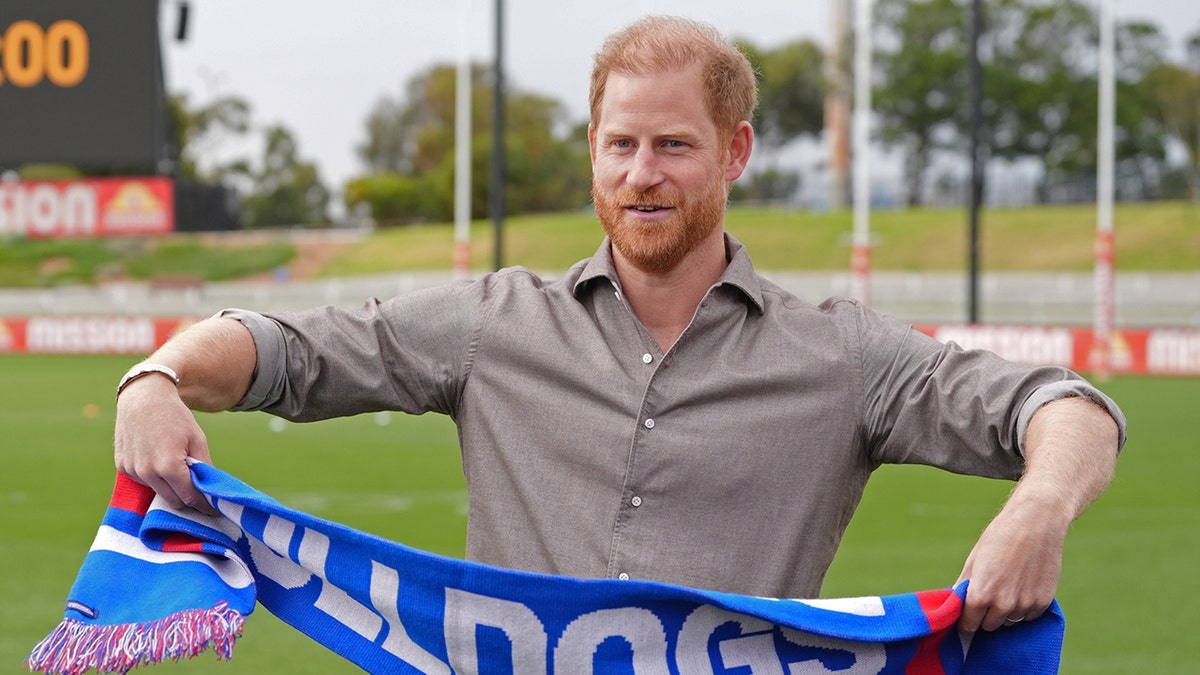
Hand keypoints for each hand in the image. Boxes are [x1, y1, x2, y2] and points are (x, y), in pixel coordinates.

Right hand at [114, 374, 218, 515]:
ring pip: (158, 493)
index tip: (215, 511)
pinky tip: (160, 463)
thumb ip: (204, 467)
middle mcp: (147, 472)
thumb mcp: (197, 439)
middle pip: (173, 501)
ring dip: (170, 489)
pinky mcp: (122, 467)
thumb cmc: (175, 417)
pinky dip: (155, 479)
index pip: (190, 497)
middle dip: (188, 500)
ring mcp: (132, 471)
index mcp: (169, 466)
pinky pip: (144, 482)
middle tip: (201, 496)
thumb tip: (211, 489)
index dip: (204, 505)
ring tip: (180, 474)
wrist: (143, 398)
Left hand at [955, 494, 1067, 632]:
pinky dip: (1025, 607)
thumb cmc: (1000, 537)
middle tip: (989, 596)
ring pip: (1010, 622)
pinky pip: (1029, 616)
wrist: (1036, 523)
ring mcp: (1025, 605)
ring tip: (1009, 586)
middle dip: (986, 616)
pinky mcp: (1043, 602)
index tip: (966, 620)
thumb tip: (955, 603)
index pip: (968, 624)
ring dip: (1006, 612)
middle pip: (989, 626)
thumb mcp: (975, 559)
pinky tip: (1024, 586)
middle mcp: (1003, 605)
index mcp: (981, 595)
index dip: (966, 622)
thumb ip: (964, 585)